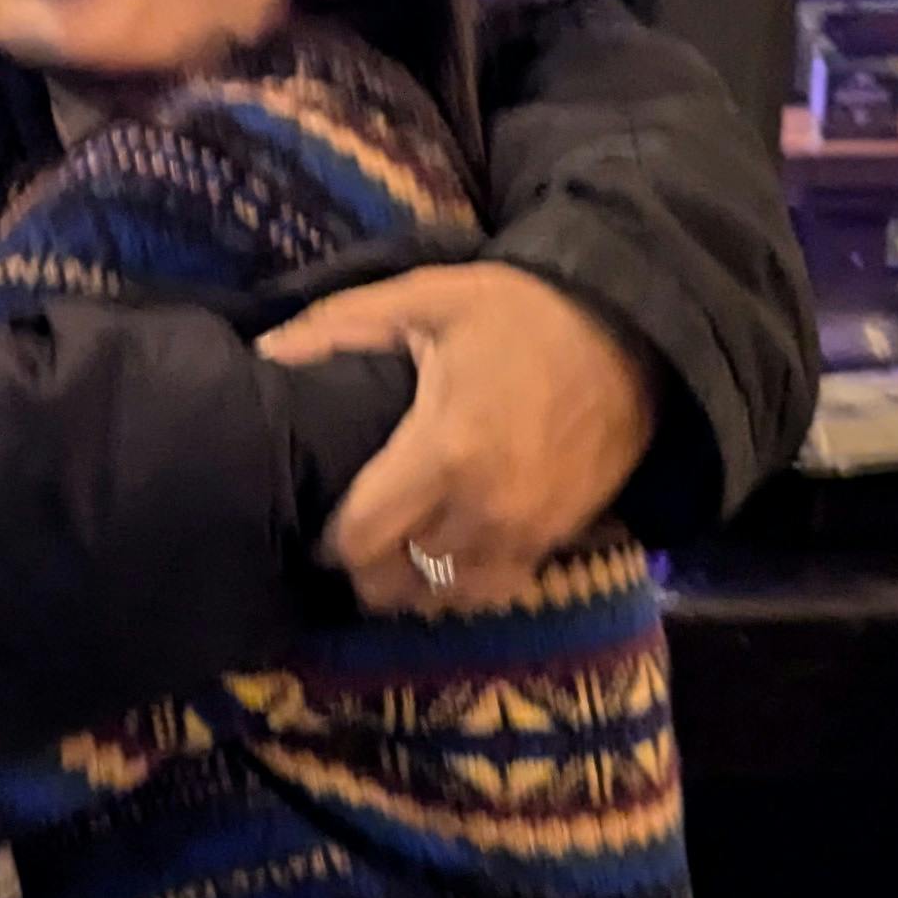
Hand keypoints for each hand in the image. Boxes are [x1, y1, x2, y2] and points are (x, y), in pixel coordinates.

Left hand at [258, 259, 658, 606]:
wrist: (635, 336)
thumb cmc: (521, 314)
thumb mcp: (425, 298)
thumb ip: (339, 327)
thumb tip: (263, 353)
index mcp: (443, 453)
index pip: (360, 540)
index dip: (329, 540)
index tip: (320, 521)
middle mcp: (483, 509)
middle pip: (395, 582)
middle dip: (364, 567)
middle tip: (355, 537)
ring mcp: (524, 534)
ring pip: (442, 599)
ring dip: (412, 583)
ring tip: (396, 551)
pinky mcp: (554, 543)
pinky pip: (491, 593)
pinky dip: (460, 586)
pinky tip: (445, 556)